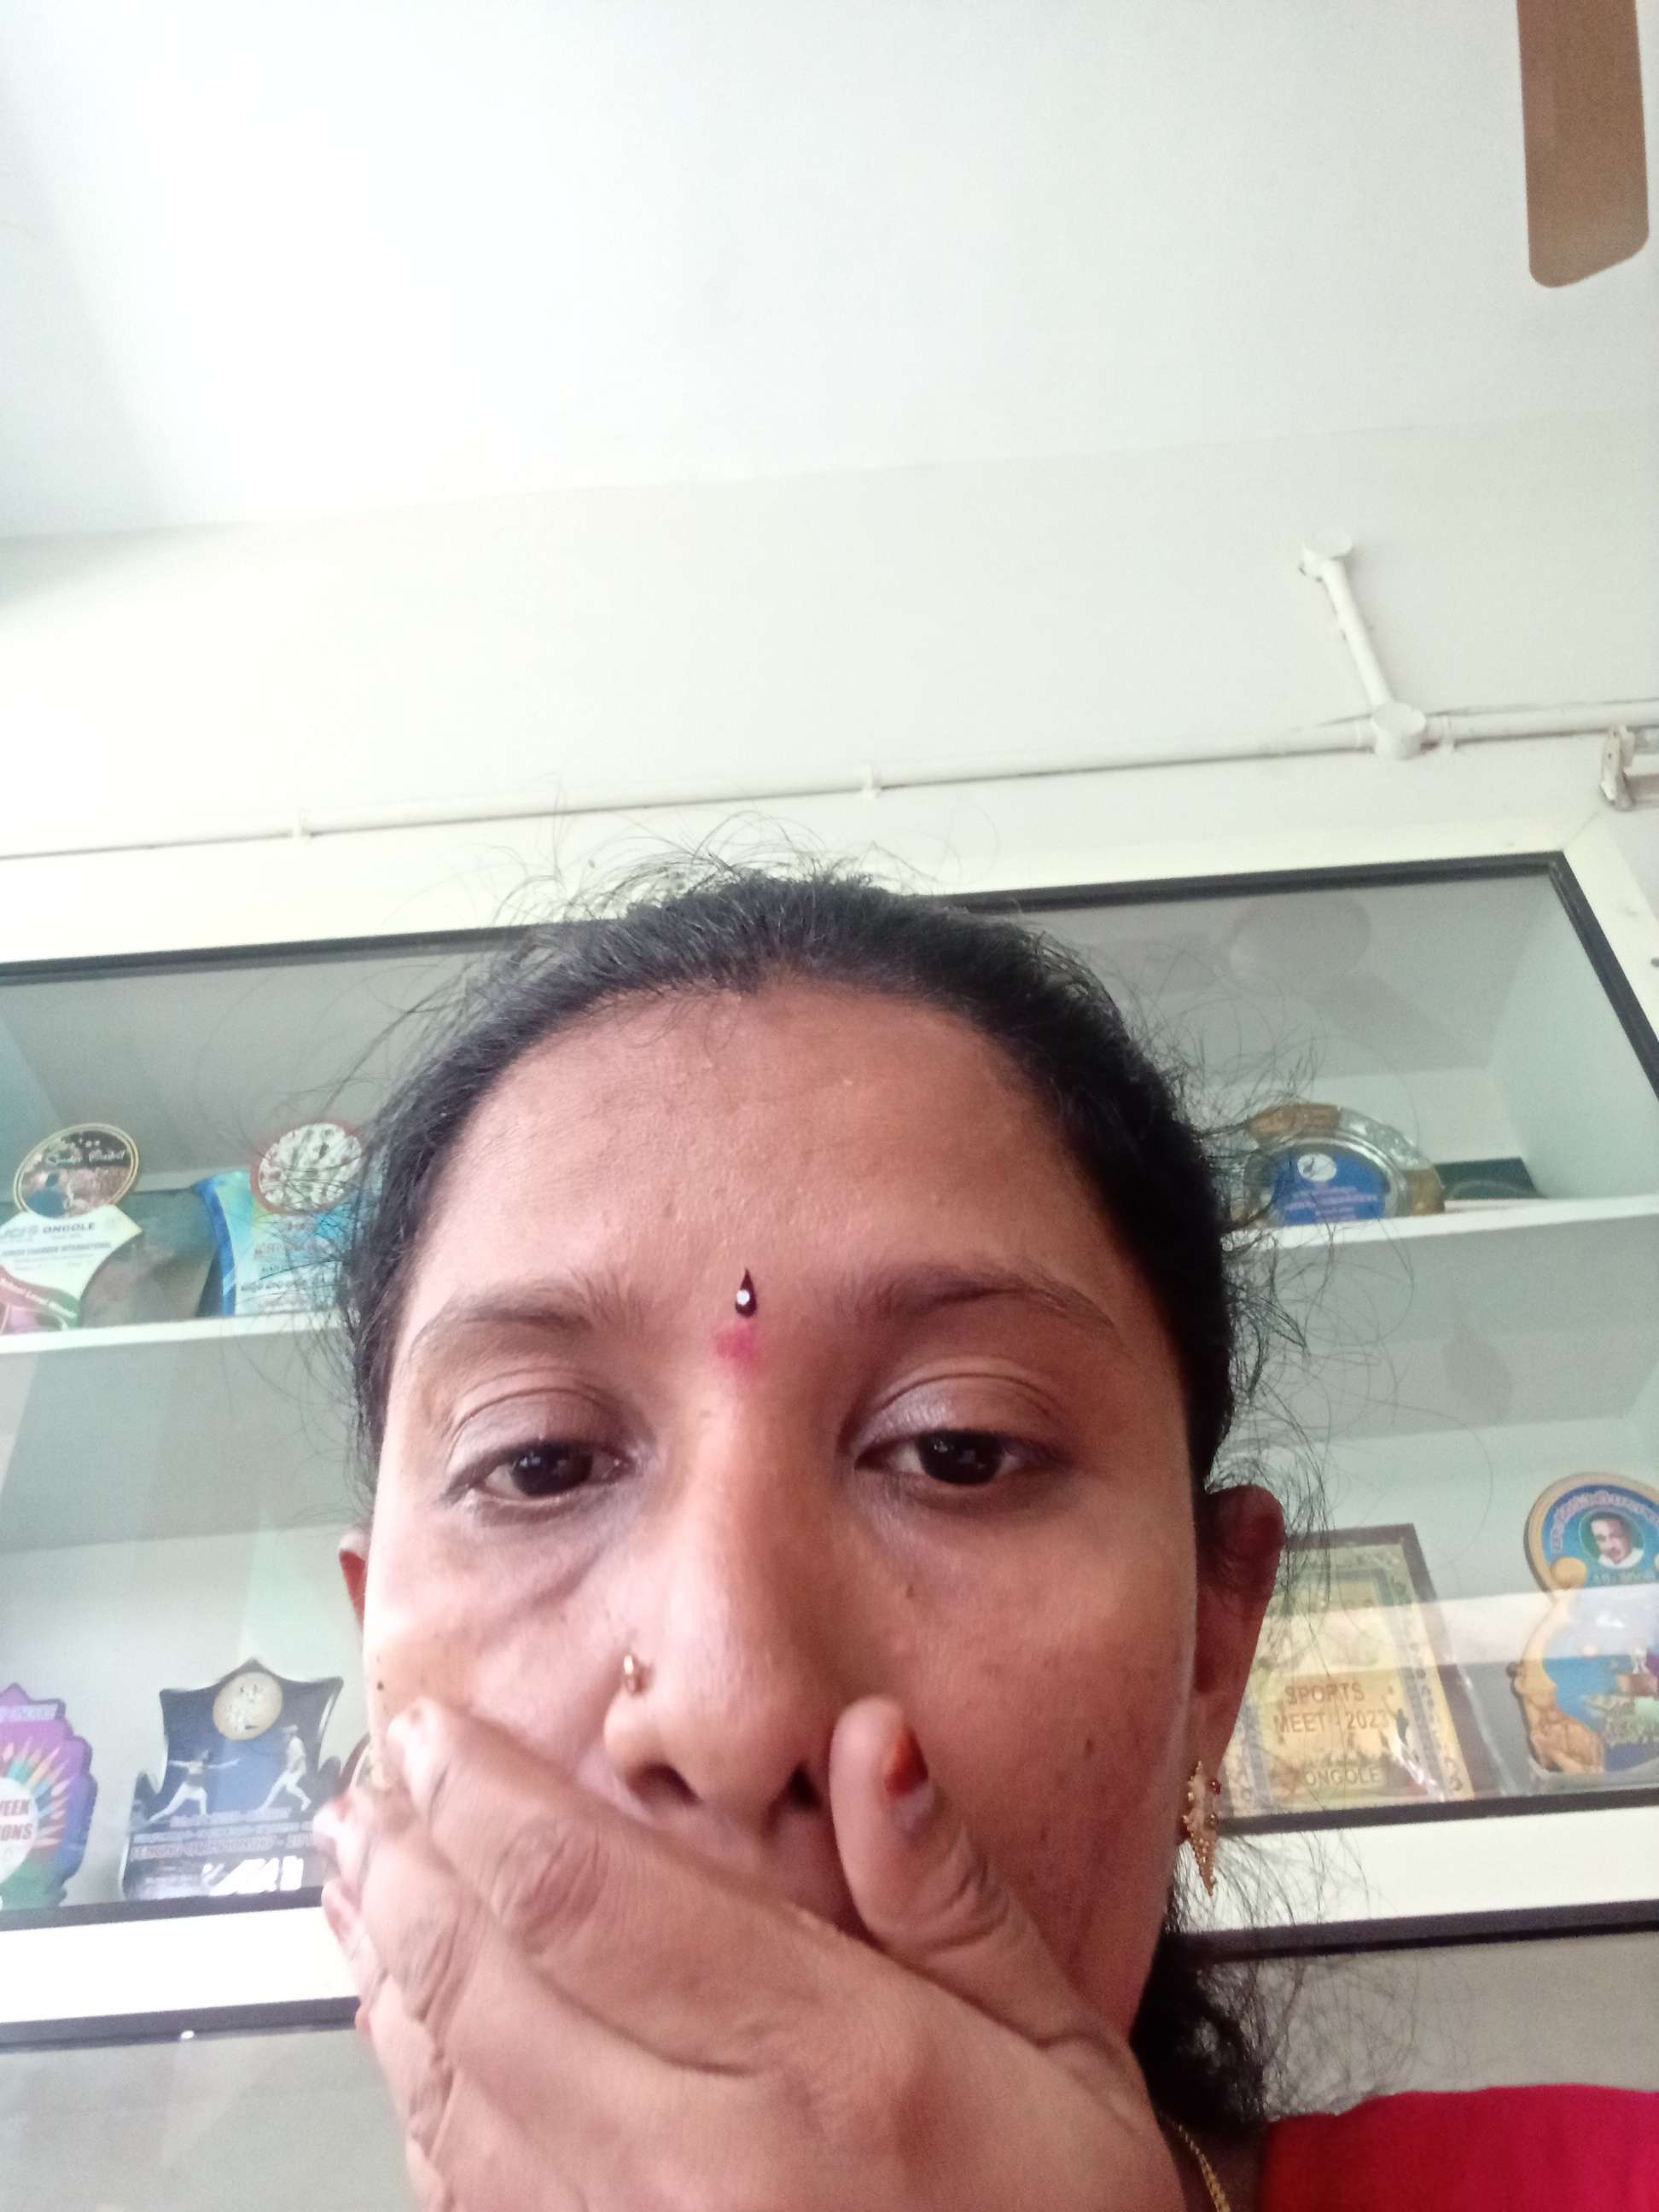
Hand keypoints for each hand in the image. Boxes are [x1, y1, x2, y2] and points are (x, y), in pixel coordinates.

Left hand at [318, 1698, 1185, 2211]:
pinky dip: (423, 2108)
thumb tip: (871, 1737)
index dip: (481, 1800)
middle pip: (490, 1987)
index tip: (428, 1733)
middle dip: (404, 1874)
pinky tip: (411, 2046)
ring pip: (455, 2098)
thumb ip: (948, 1893)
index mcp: (821, 2063)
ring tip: (354, 1890)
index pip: (589, 1895)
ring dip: (386, 1979)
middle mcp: (705, 2167)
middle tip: (358, 1800)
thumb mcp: (1058, 2047)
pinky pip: (473, 2206)